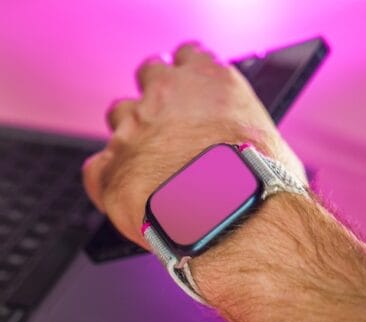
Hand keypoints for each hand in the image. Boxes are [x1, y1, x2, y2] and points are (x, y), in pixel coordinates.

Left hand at [81, 41, 306, 250]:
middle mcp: (164, 96)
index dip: (185, 75)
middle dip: (154, 96)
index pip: (187, 56)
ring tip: (151, 168)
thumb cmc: (259, 186)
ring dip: (131, 135)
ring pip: (119, 116)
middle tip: (165, 124)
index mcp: (208, 80)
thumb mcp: (267, 139)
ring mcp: (133, 130)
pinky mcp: (111, 169)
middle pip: (148, 75)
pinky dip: (110, 180)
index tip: (185, 88)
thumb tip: (237, 145)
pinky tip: (131, 196)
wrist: (234, 221)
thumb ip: (237, 128)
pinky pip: (98, 168)